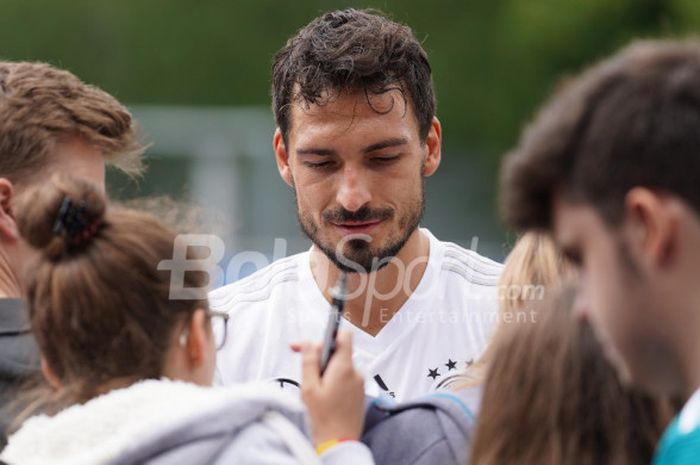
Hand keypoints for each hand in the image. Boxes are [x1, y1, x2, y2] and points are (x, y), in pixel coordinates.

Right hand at [291, 331, 364, 445]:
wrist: (339, 443)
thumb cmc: (324, 420)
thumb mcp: (309, 388)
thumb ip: (309, 361)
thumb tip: (308, 344)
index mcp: (344, 368)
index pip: (343, 336)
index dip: (327, 334)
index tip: (314, 343)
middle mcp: (355, 373)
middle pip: (338, 352)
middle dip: (321, 357)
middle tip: (307, 370)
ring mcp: (359, 384)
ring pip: (340, 367)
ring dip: (327, 372)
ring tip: (316, 389)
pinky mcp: (359, 394)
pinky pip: (345, 379)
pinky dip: (334, 382)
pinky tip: (324, 396)